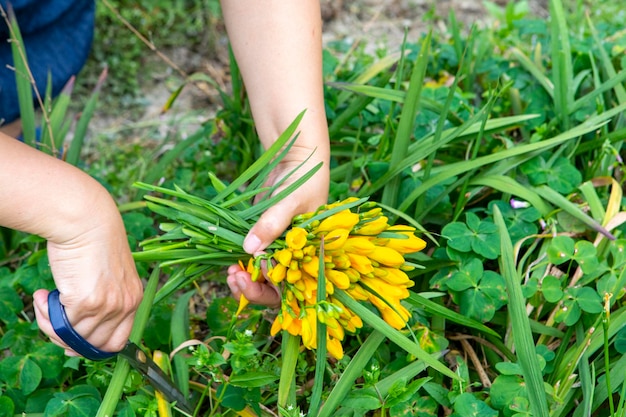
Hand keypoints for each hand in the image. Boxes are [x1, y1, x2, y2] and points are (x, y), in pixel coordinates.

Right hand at [32, 196, 142, 354]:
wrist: (86, 220)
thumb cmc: (92, 243)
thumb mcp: (108, 276)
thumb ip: (101, 302)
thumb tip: (75, 334)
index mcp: (134, 299)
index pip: (117, 342)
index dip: (92, 346)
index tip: (71, 341)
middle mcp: (126, 305)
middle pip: (94, 345)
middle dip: (68, 339)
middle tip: (52, 318)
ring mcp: (108, 306)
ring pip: (74, 337)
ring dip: (51, 323)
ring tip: (44, 300)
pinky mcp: (86, 303)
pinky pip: (60, 325)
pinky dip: (45, 314)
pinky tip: (42, 294)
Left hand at [227, 145, 328, 307]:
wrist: (296, 159)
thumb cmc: (304, 180)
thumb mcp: (291, 201)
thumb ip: (272, 224)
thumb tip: (250, 250)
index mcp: (311, 256)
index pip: (292, 288)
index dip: (270, 290)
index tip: (250, 278)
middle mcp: (294, 259)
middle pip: (273, 289)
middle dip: (252, 289)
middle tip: (234, 278)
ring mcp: (277, 250)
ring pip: (259, 278)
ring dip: (243, 280)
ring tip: (229, 274)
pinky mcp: (262, 239)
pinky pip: (250, 260)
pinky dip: (239, 264)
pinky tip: (228, 264)